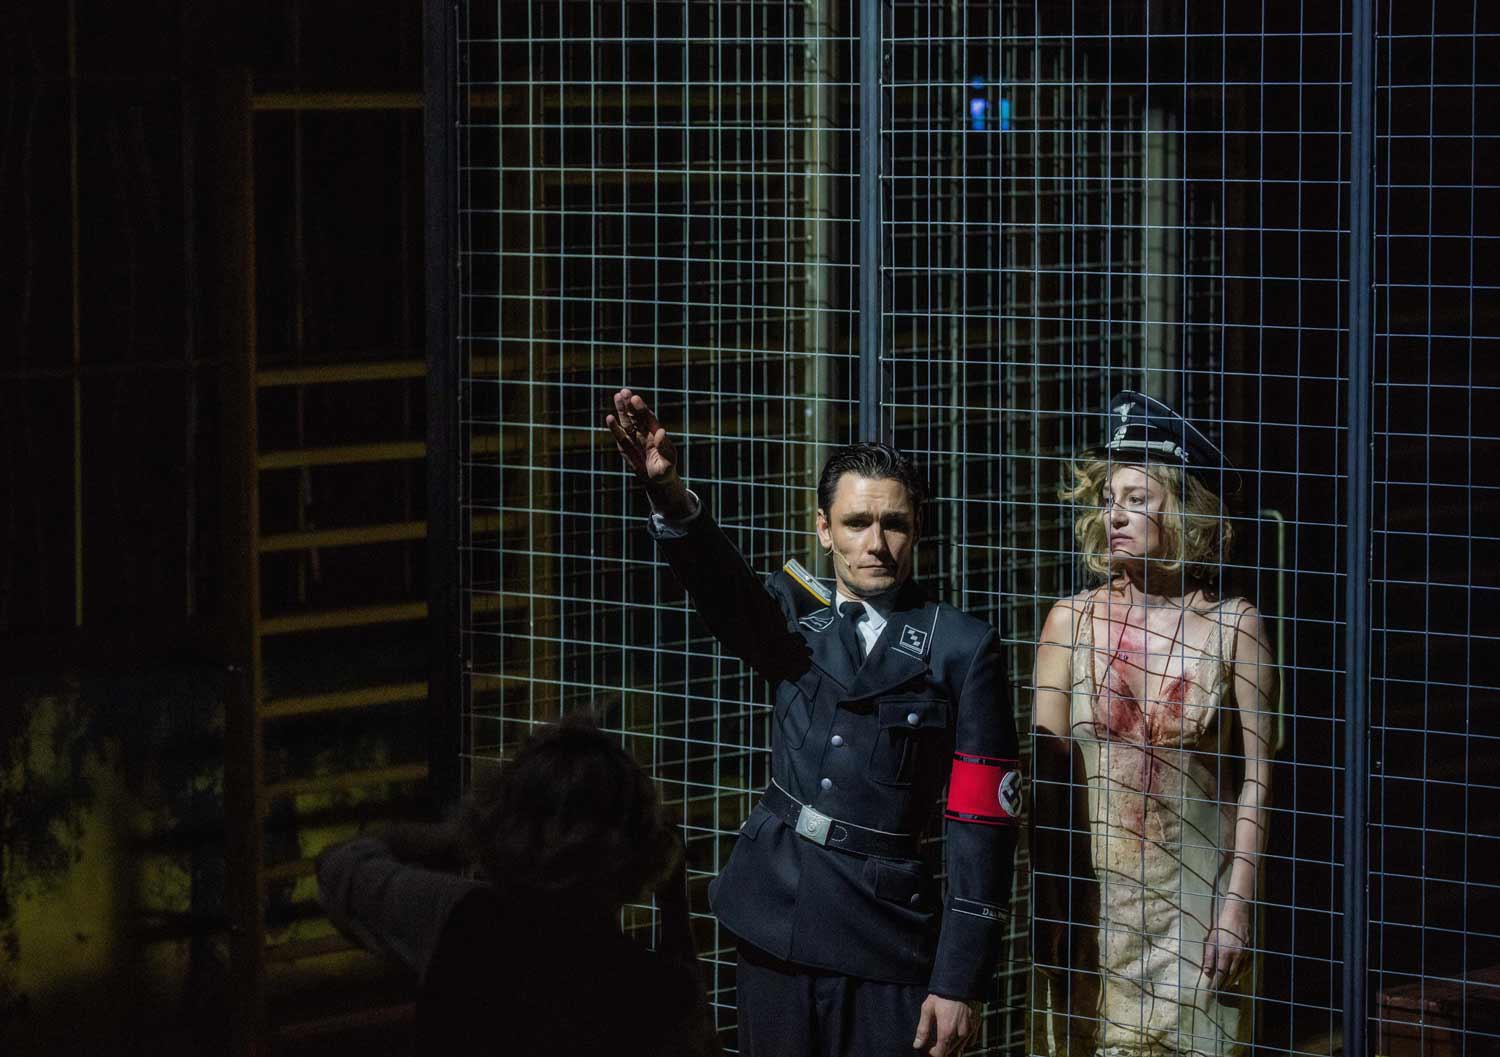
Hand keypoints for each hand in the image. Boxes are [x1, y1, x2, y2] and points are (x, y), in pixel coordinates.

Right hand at [606, 389, 689, 509]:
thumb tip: (661, 431)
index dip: (641, 408)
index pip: (648, 417)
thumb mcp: (668, 461)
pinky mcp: (624, 446)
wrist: (657, 480)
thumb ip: (664, 447)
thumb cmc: (666, 469)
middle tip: (624, 392)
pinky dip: (614, 427)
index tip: (635, 398)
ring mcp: (634, 438)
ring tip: (617, 396)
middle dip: (630, 404)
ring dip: (622, 410)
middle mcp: (644, 432)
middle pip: (636, 415)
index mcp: (655, 432)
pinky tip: (610, 418)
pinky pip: (619, 435)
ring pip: (627, 421)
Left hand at [912, 994, 975, 1056]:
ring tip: (945, 1036)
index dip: (933, 1053)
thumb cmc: (943, 994)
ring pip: (961, 1048)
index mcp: (947, 1031)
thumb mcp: (928, 1009)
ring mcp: (970, 1031)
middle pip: (950, 1052)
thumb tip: (917, 1045)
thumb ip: (922, 1029)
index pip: (940, 1054)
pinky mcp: (977, 1026)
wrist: (962, 981)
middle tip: (935, 1041)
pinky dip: (963, 1042)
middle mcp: (960, 1034)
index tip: (928, 1047)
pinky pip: (970, 1041)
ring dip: (952, 1046)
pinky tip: (957, 1033)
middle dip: (941, 1049)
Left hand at [1203, 900, 1250, 989]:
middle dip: (1224, 984)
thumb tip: (1207, 972)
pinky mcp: (1250, 952)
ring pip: (1239, 974)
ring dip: (1232, 981)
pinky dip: (1241, 975)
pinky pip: (1246, 968)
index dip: (1216, 983)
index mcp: (1225, 952)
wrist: (1237, 916)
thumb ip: (1209, 957)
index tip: (1211, 990)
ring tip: (1226, 986)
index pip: (1220, 973)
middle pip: (1231, 976)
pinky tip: (1236, 977)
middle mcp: (1236, 955)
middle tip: (1218, 991)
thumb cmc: (1221, 926)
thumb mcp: (1211, 939)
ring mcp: (1245, 954)